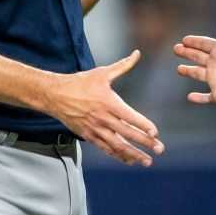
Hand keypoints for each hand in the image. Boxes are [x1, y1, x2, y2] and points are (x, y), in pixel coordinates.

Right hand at [45, 50, 163, 166]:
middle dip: (144, 142)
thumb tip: (137, 53)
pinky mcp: (89, 136)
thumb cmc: (81, 82)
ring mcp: (95, 129)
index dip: (142, 125)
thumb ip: (123, 65)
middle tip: (160, 149)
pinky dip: (118, 155)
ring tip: (147, 161)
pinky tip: (130, 160)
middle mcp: (103, 118)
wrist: (56, 95)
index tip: (155, 132)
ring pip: (117, 145)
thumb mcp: (102, 72)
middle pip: (126, 133)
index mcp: (108, 102)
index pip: (129, 116)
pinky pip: (106, 148)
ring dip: (133, 154)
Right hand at [174, 5, 215, 105]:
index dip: (194, 41)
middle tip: (176, 49)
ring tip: (179, 69)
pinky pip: (205, 97)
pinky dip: (198, 98)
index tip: (184, 39)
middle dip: (187, 53)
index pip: (203, 44)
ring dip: (189, 71)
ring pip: (198, 74)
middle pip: (198, 57)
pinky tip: (189, 97)